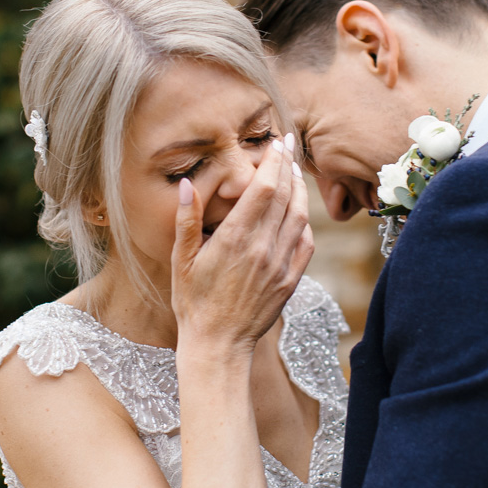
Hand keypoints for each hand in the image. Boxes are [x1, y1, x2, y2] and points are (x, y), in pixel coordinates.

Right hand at [172, 133, 315, 350]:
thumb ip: (186, 221)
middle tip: (288, 144)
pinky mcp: (290, 280)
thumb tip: (187, 185)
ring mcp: (280, 264)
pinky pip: (306, 242)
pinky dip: (305, 221)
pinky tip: (299, 211)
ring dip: (300, 189)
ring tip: (295, 171)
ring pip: (299, 216)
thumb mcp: (182, 261)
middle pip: (284, 196)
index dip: (273, 162)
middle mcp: (263, 248)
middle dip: (288, 165)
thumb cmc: (193, 303)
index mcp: (235, 239)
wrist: (219, 345)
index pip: (263, 188)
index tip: (276, 143)